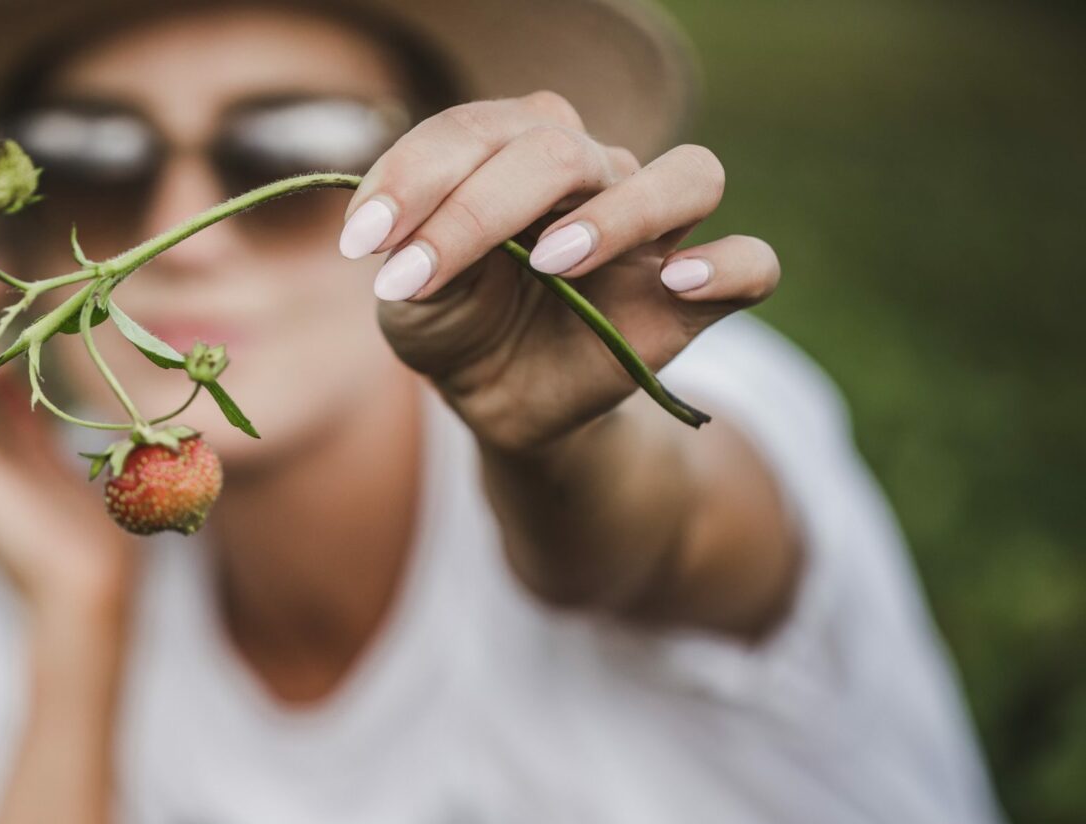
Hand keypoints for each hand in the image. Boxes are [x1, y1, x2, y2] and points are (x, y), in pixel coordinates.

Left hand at [344, 91, 779, 452]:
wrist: (497, 400)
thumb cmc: (455, 323)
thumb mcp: (409, 295)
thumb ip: (408, 250)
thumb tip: (403, 232)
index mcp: (519, 149)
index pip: (479, 130)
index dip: (415, 176)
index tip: (364, 244)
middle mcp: (596, 173)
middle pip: (564, 150)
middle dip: (480, 208)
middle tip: (423, 274)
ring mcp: (653, 232)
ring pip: (690, 175)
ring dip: (618, 214)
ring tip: (552, 263)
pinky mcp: (692, 299)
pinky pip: (752, 264)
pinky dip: (724, 266)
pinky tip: (674, 284)